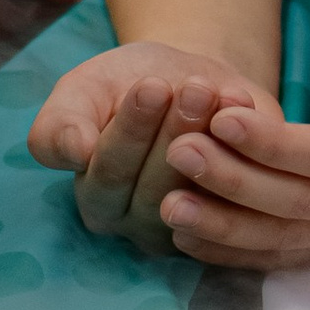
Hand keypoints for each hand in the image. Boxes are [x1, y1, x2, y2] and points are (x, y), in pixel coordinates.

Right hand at [30, 41, 282, 253]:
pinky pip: (243, 197)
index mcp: (97, 199)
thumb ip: (62, 122)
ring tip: (214, 92)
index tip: (152, 84)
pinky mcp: (239, 217)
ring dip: (212, 141)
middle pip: (157, 189)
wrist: (190, 81)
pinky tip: (240, 106)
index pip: (109, 174)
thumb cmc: (127, 85)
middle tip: (194, 87)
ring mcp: (194, 227)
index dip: (131, 130)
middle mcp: (142, 224)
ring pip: (201, 195)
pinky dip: (247, 150)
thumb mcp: (84, 90)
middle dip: (175, 133)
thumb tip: (76, 152)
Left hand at [154, 0, 309, 266]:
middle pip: (299, 202)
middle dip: (235, 181)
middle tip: (178, 151)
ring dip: (224, 224)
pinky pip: (275, 256)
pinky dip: (229, 250)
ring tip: (168, 204)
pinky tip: (184, 234)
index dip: (274, 144)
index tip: (219, 119)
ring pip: (283, 238)